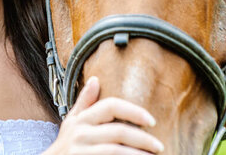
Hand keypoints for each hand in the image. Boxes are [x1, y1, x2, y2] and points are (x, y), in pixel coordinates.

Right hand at [45, 76, 163, 154]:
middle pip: (118, 131)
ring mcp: (81, 151)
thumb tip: (95, 79)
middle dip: (143, 139)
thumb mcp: (71, 123)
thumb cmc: (66, 146)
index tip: (151, 120)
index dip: (133, 111)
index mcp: (81, 119)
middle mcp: (80, 133)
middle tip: (158, 146)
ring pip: (116, 151)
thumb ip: (85, 102)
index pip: (111, 106)